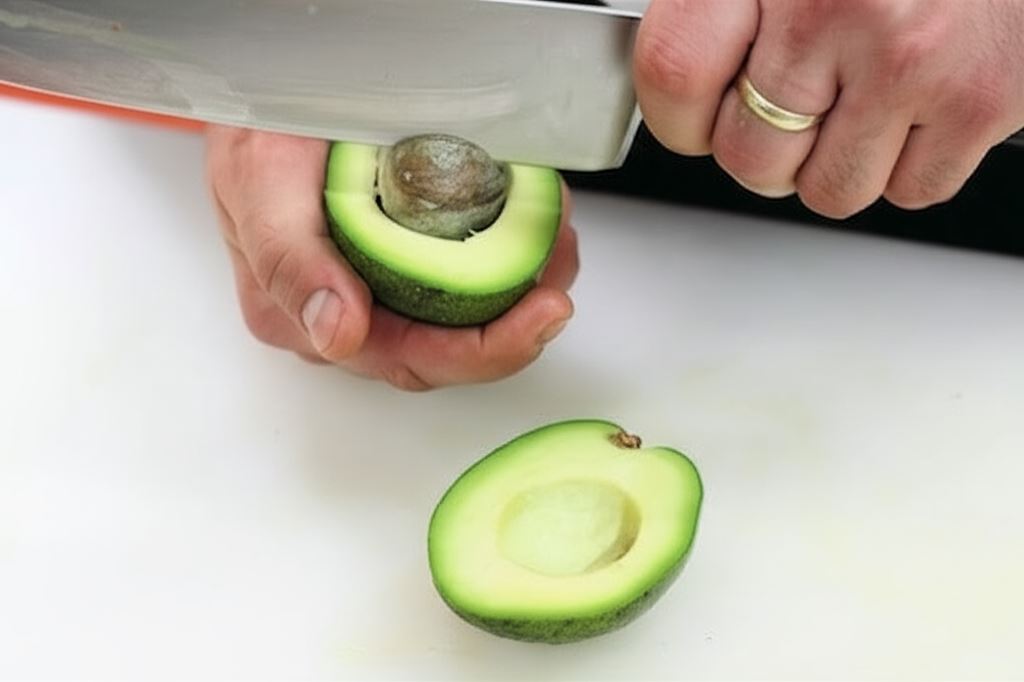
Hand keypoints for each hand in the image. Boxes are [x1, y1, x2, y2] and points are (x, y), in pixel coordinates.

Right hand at [205, 126, 577, 389]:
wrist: (267, 89)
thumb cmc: (258, 134)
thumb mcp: (259, 182)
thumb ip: (289, 260)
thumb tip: (338, 333)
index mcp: (311, 318)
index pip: (412, 360)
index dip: (485, 352)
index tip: (540, 317)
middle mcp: (353, 314)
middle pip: (450, 348)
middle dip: (517, 324)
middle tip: (558, 283)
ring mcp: (386, 285)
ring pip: (469, 312)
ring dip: (522, 284)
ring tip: (556, 244)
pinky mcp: (414, 252)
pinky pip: (472, 268)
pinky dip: (512, 249)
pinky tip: (535, 223)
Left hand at [633, 0, 1023, 217]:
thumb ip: (727, 3)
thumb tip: (686, 80)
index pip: (674, 72)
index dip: (678, 115)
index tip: (696, 116)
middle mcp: (835, 6)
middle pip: (751, 156)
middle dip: (766, 148)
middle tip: (797, 104)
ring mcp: (913, 58)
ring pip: (831, 190)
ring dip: (839, 160)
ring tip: (866, 96)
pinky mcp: (984, 97)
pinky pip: (914, 189)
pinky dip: (911, 162)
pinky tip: (919, 100)